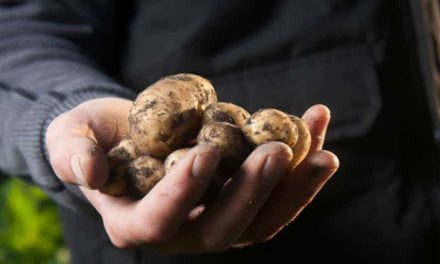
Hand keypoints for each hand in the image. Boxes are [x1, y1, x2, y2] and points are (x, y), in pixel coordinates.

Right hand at [46, 99, 338, 254]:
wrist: (126, 132)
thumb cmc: (94, 137)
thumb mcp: (71, 139)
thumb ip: (74, 154)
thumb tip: (89, 170)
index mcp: (134, 223)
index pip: (159, 220)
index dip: (183, 191)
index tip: (207, 151)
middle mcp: (180, 231)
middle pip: (223, 229)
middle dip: (253, 192)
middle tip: (280, 150)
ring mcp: (214, 218)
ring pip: (260, 221)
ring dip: (294, 189)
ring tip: (324, 153)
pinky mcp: (239, 200)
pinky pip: (274, 195)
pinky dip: (299, 169)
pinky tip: (316, 130)